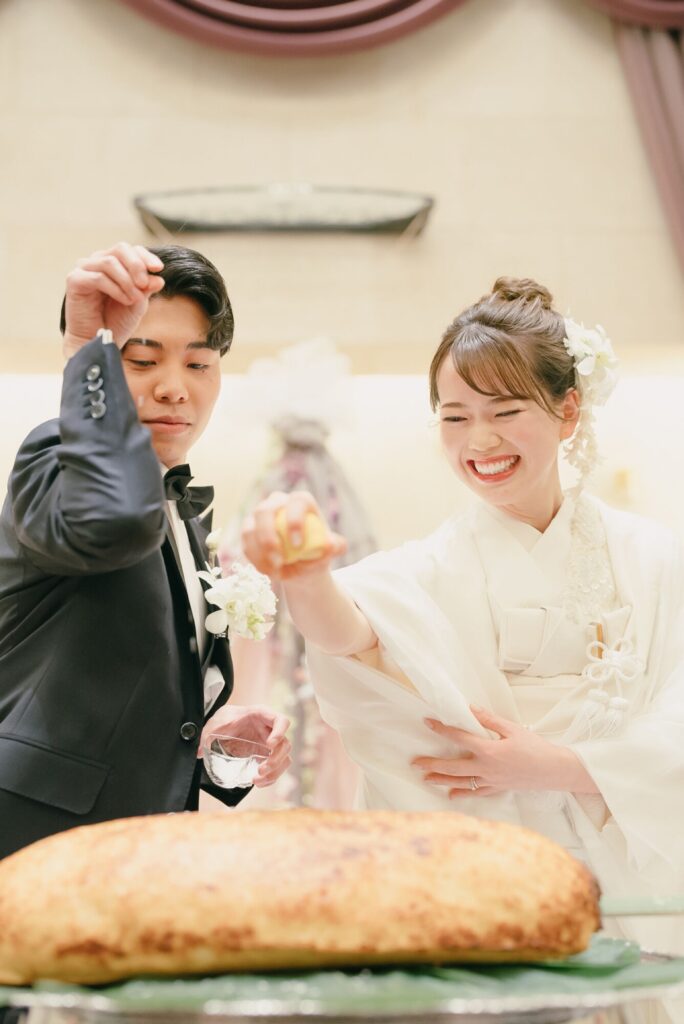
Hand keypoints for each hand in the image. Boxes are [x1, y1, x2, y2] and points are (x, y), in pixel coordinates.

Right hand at [62, 242, 164, 357]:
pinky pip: (98, 277)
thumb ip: (146, 288)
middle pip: (120, 249)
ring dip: (127, 281)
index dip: (146, 257)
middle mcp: (98, 262)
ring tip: (135, 299)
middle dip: (137, 266)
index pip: (130, 249)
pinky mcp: (74, 280)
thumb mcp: (138, 303)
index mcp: (114, 264)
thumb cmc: (116, 321)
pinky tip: (125, 300)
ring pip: (109, 262)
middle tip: (144, 285)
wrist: (98, 342)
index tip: (158, 269)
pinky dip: (116, 289)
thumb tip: (159, 278)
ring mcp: (85, 269)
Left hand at [201, 704, 290, 787]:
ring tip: (256, 779)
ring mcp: (270, 744)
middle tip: (260, 769)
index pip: (281, 721)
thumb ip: (206, 735)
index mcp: (262, 716)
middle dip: (275, 759)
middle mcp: (270, 730)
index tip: (269, 745)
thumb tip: (196, 752)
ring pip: (284, 759)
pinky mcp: (267, 756)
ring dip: (275, 771)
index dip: (280, 732)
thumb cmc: (225, 718)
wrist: (226, 722)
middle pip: (285, 744)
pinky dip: (271, 778)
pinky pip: (277, 769)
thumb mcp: (216, 723)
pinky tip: (258, 783)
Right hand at [241, 490, 346, 581]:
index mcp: (301, 502)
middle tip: (279, 560)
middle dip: (268, 537)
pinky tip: (267, 572)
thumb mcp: (330, 551)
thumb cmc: (317, 553)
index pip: (296, 502)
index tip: (298, 545)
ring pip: (249, 528)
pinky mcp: (248, 530)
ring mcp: (259, 515)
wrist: (302, 565)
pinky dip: (254, 559)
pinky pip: (245, 543)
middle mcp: (277, 502)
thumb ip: (336, 546)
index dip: (295, 521)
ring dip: (259, 552)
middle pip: (264, 511)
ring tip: (275, 571)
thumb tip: (331, 545)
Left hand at [412, 705, 599, 796]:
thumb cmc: (536, 747)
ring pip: (461, 783)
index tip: (427, 722)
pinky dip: (463, 795)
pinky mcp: (498, 789)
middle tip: (415, 762)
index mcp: (490, 750)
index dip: (442, 729)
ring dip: (442, 780)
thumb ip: (488, 720)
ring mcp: (492, 781)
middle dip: (432, 764)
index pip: (460, 737)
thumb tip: (469, 708)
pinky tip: (450, 795)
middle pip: (454, 767)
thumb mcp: (513, 728)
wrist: (555, 770)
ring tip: (425, 778)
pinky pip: (477, 793)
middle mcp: (487, 769)